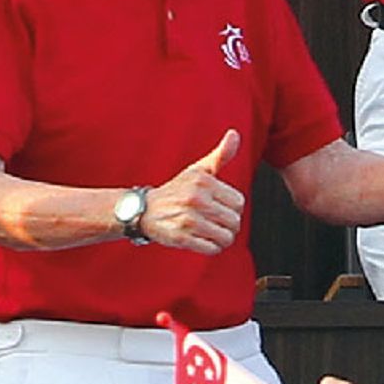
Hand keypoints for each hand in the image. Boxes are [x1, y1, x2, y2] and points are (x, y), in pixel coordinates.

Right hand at [141, 129, 244, 253]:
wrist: (144, 210)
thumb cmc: (177, 189)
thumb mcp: (198, 170)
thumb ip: (221, 155)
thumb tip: (235, 134)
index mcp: (203, 181)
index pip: (239, 202)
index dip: (234, 209)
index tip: (223, 208)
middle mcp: (196, 199)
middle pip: (234, 221)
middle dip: (230, 225)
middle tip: (219, 223)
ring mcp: (188, 219)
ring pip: (224, 237)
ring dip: (223, 239)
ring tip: (214, 233)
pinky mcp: (180, 238)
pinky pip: (210, 249)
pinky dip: (211, 248)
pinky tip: (204, 241)